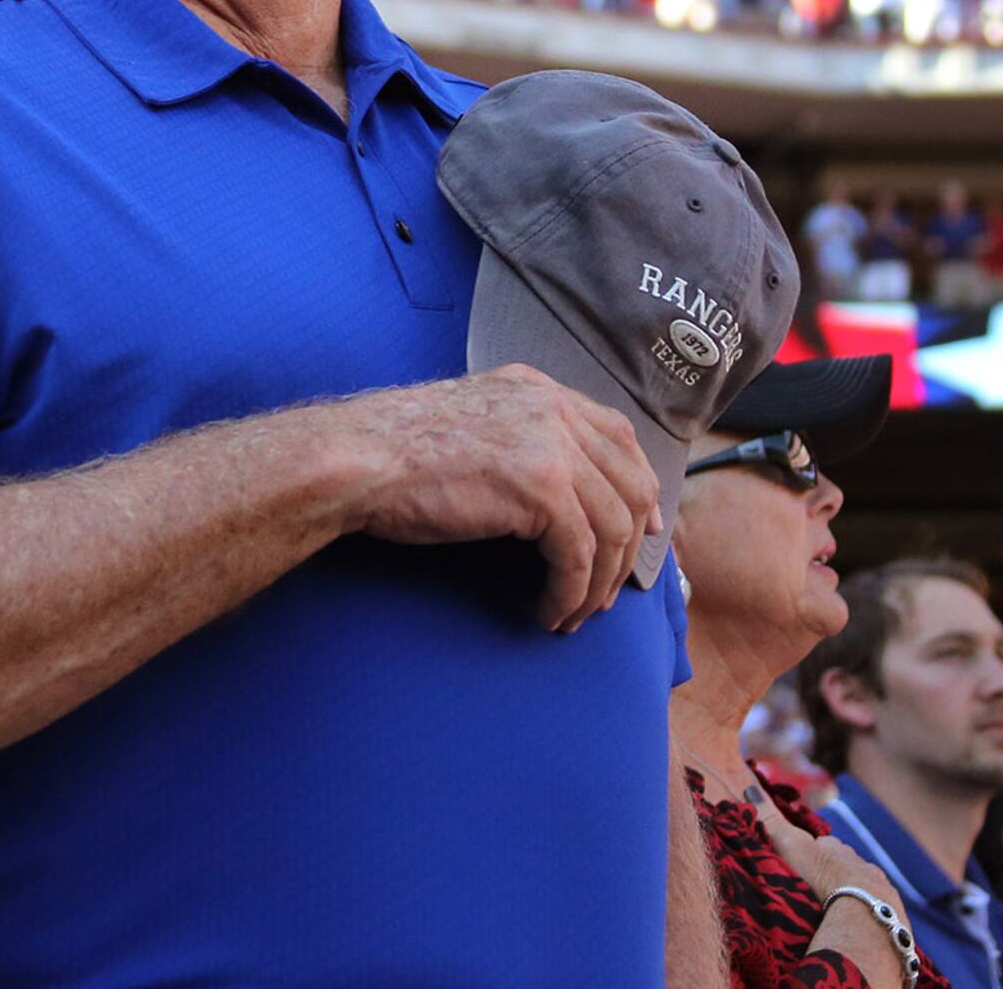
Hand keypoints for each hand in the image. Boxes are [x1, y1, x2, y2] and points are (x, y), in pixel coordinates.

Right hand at [339, 365, 659, 631]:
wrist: (357, 460)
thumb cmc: (393, 455)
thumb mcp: (471, 426)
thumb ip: (518, 439)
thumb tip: (559, 491)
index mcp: (536, 389)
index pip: (619, 435)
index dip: (640, 487)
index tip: (646, 529)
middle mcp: (552, 408)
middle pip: (629, 483)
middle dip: (628, 547)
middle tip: (609, 592)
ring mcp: (550, 444)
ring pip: (612, 526)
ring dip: (599, 583)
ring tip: (574, 614)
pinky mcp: (540, 488)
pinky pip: (579, 556)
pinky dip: (570, 594)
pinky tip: (549, 612)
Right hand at [748, 791, 904, 929]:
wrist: (864, 915)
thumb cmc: (822, 878)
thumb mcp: (789, 846)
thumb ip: (771, 820)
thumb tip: (748, 788)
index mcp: (836, 848)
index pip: (822, 846)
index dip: (810, 855)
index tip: (798, 866)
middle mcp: (860, 863)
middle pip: (843, 866)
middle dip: (831, 874)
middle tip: (814, 892)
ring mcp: (878, 888)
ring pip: (861, 887)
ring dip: (850, 896)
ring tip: (834, 913)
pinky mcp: (890, 912)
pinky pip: (875, 910)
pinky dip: (865, 914)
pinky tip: (855, 924)